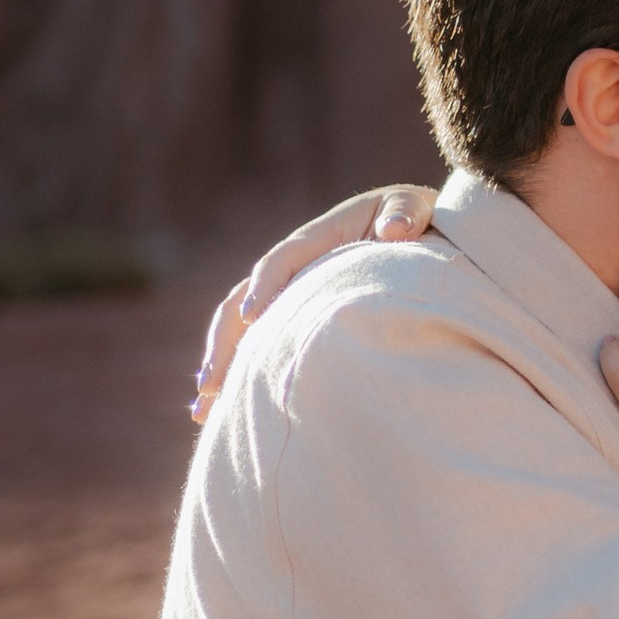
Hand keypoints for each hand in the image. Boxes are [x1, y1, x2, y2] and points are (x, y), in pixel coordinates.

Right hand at [190, 183, 436, 419]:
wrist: (414, 228)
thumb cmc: (413, 217)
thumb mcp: (412, 207)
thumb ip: (404, 213)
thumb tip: (395, 231)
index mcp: (315, 240)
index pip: (279, 263)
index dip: (264, 287)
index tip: (252, 316)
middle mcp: (291, 270)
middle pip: (242, 304)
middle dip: (224, 343)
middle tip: (210, 384)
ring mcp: (289, 296)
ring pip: (242, 331)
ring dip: (222, 366)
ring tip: (204, 409)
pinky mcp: (296, 319)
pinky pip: (261, 346)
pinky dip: (243, 375)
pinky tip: (226, 411)